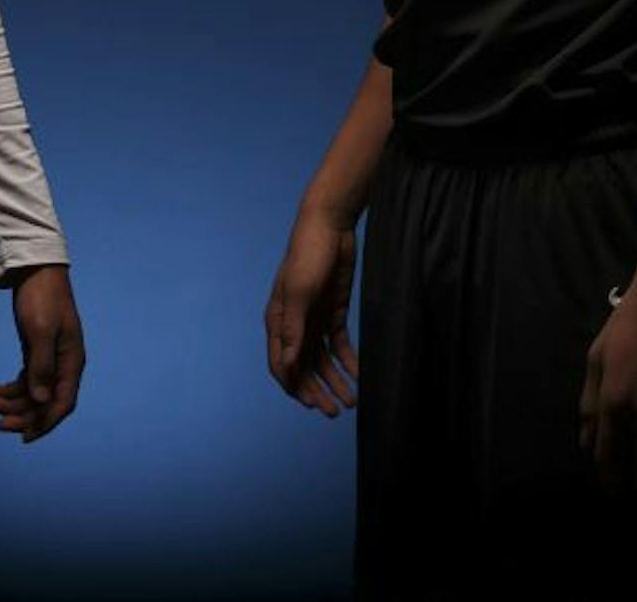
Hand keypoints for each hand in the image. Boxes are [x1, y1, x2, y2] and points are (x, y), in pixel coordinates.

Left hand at [0, 265, 83, 441]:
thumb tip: (41, 400)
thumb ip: (42, 366)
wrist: (36, 271)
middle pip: (45, 402)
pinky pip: (25, 380)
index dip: (45, 423)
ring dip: (12, 402)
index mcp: (72, 362)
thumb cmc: (42, 298)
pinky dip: (9, 388)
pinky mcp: (36, 353)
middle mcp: (63, 365)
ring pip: (33, 393)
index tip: (24, 436)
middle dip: (23, 415)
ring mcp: (50, 359)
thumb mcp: (40, 331)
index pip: (62, 403)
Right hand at [265, 207, 358, 416]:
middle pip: (303, 366)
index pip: (281, 363)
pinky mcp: (334, 312)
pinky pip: (339, 345)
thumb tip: (288, 365)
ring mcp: (314, 319)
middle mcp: (294, 324)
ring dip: (334, 381)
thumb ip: (294, 329)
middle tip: (335, 411)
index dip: (294, 386)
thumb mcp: (300, 291)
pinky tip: (358, 376)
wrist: (330, 224)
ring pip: (322, 360)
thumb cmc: (308, 254)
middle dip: (317, 390)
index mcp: (278, 320)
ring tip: (351, 401)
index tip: (311, 404)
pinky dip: (348, 362)